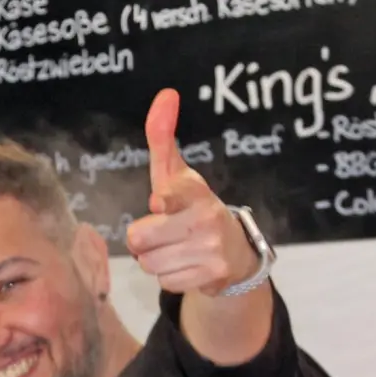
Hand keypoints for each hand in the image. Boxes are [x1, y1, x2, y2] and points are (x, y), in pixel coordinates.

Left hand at [125, 89, 259, 295]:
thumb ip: (162, 137)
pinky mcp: (212, 276)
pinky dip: (171, 277)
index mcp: (195, 191)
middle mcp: (206, 218)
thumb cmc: (193, 208)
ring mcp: (211, 249)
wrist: (235, 250)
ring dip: (156, 260)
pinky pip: (166, 282)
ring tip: (175, 249)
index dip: (162, 201)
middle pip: (140, 237)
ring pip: (150, 264)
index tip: (160, 203)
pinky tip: (187, 265)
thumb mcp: (177, 174)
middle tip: (162, 233)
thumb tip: (166, 94)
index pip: (171, 193)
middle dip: (144, 240)